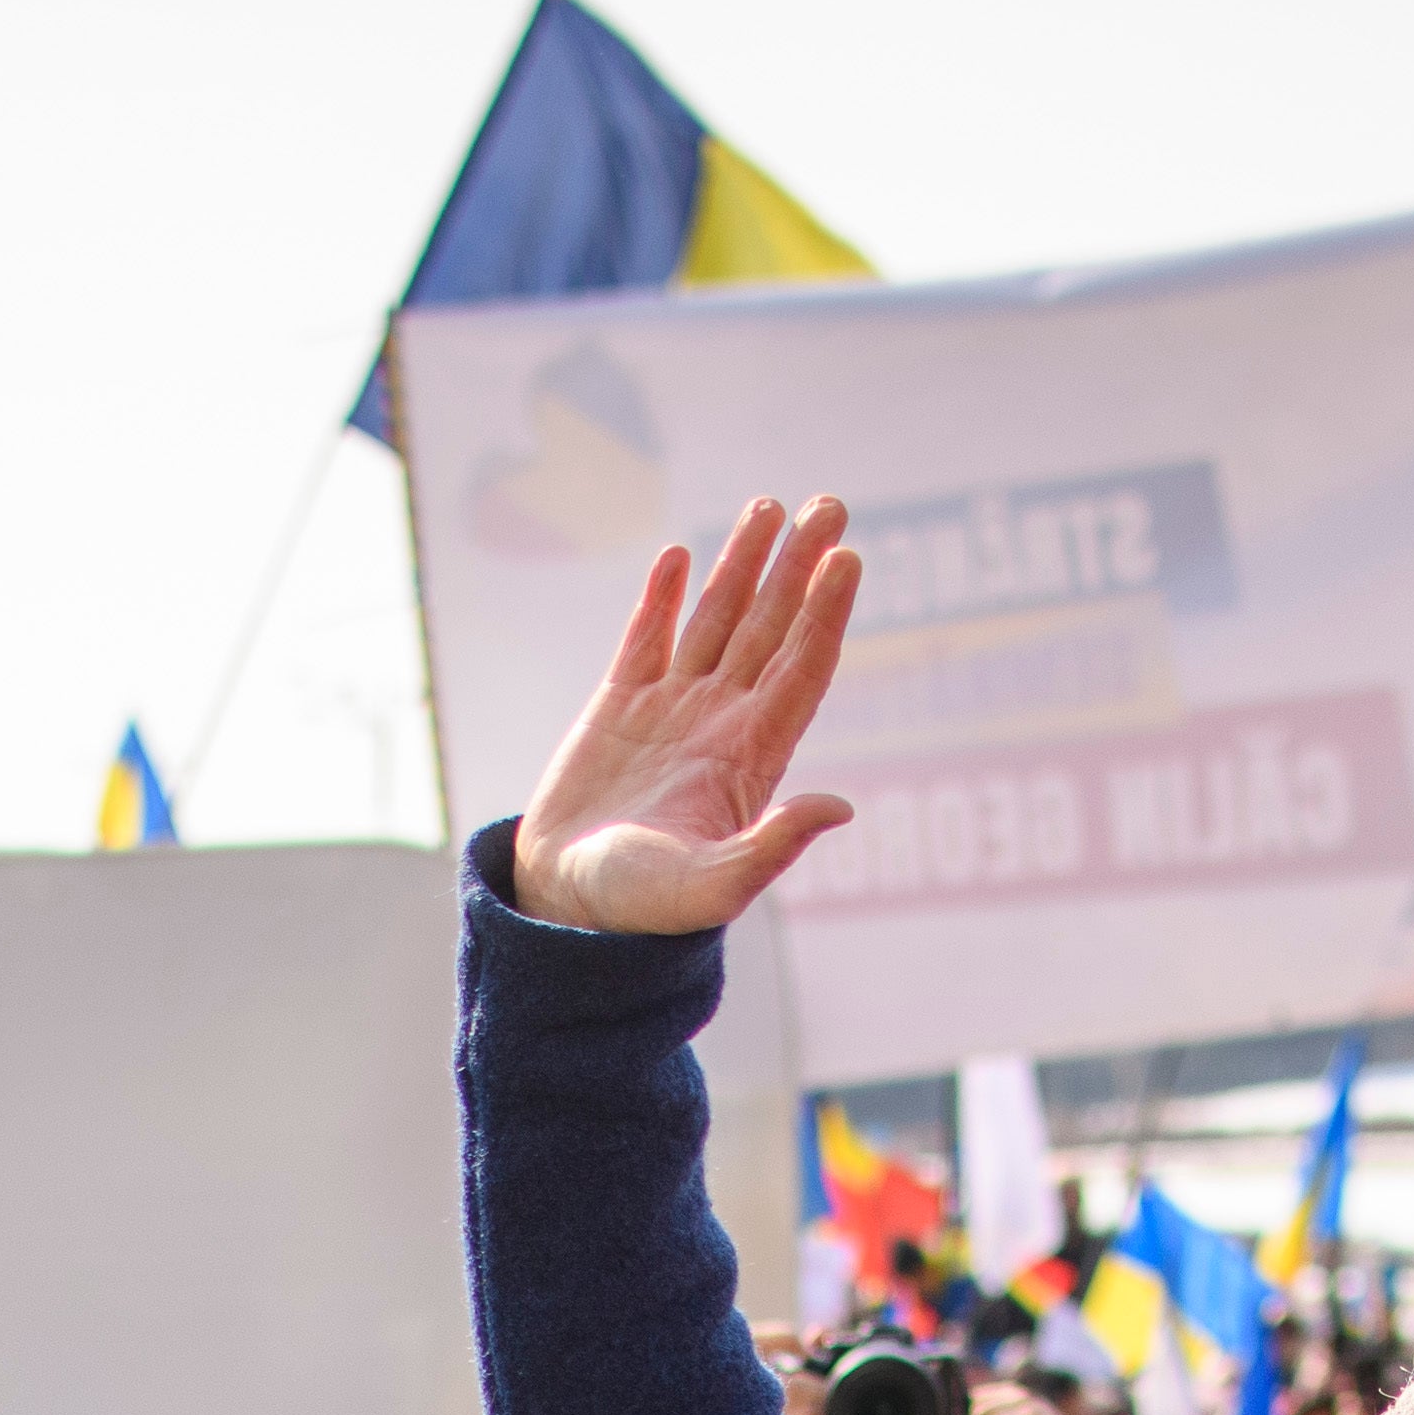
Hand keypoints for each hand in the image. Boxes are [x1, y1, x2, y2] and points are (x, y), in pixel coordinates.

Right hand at [511, 495, 862, 940]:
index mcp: (751, 758)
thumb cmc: (641, 910)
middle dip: (800, 566)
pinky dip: (662, 597)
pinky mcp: (617, 708)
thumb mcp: (713, 887)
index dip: (825, 612)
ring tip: (769, 506)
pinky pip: (646, 639)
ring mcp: (670, 711)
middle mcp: (720, 723)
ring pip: (716, 620)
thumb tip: (839, 807)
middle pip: (771, 628)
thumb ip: (773, 847)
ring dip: (743, 564)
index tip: (847, 557)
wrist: (566, 911)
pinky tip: (680, 555)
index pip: (800, 667)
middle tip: (831, 504)